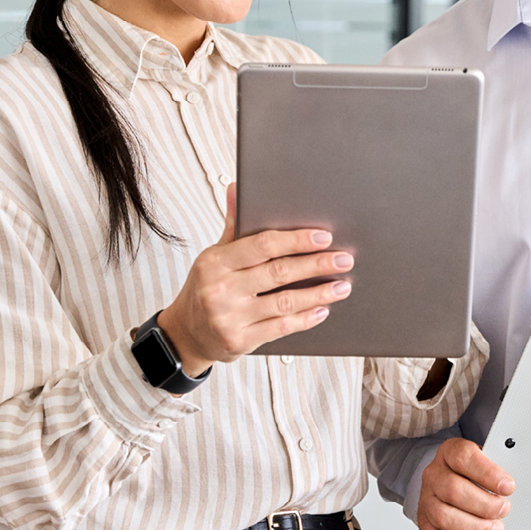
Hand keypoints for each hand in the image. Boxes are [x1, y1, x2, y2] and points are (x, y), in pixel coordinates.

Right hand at [157, 184, 353, 377]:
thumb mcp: (214, 256)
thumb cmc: (207, 287)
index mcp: (215, 262)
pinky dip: (305, 318)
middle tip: (344, 259)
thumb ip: (233, 226)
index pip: (262, 245)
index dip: (296, 240)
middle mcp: (220, 289)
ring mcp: (229, 318)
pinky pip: (281, 328)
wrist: (186, 334)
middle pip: (278, 272)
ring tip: (342, 286)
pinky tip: (323, 310)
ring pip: (284, 302)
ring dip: (319, 294)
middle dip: (316, 264)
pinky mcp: (240, 341)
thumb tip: (237, 188)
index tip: (324, 237)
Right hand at [418, 438, 514, 529]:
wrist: (450, 482)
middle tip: (503, 510)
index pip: (463, 458)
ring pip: (444, 518)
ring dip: (475, 529)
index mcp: (449, 453)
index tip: (508, 486)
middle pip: (452, 490)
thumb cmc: (472, 473)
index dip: (487, 473)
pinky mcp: (426, 526)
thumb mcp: (486, 461)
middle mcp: (434, 475)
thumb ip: (497, 471)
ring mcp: (426, 501)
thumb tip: (511, 487)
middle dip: (484, 505)